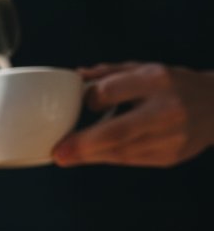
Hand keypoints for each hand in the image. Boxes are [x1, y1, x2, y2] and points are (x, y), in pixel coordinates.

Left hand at [52, 63, 213, 166]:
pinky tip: (93, 156)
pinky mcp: (171, 156)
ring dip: (90, 156)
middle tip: (57, 153)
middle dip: (83, 145)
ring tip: (66, 156)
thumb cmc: (172, 85)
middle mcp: (166, 110)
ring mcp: (172, 137)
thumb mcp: (144, 70)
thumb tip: (73, 77)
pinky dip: (109, 158)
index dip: (91, 99)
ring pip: (122, 151)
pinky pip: (132, 160)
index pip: (111, 91)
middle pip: (117, 131)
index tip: (82, 104)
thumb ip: (108, 75)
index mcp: (156, 80)